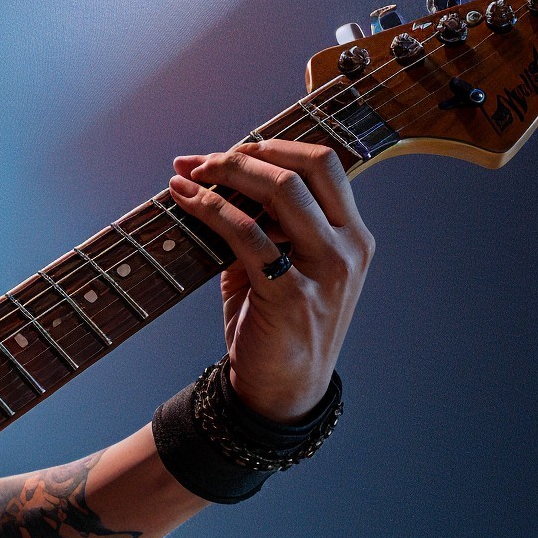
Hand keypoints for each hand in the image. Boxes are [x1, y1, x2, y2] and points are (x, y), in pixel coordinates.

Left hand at [168, 139, 374, 422]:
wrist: (282, 391)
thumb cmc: (278, 326)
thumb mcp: (286, 268)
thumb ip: (266, 225)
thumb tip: (216, 178)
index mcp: (354, 235)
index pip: (326, 164)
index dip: (275, 146)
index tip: (232, 150)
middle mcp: (348, 248)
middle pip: (308, 167)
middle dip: (250, 153)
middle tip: (205, 161)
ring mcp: (324, 270)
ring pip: (281, 192)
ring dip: (227, 172)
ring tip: (190, 175)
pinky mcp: (290, 294)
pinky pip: (246, 235)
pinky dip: (209, 209)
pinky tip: (184, 201)